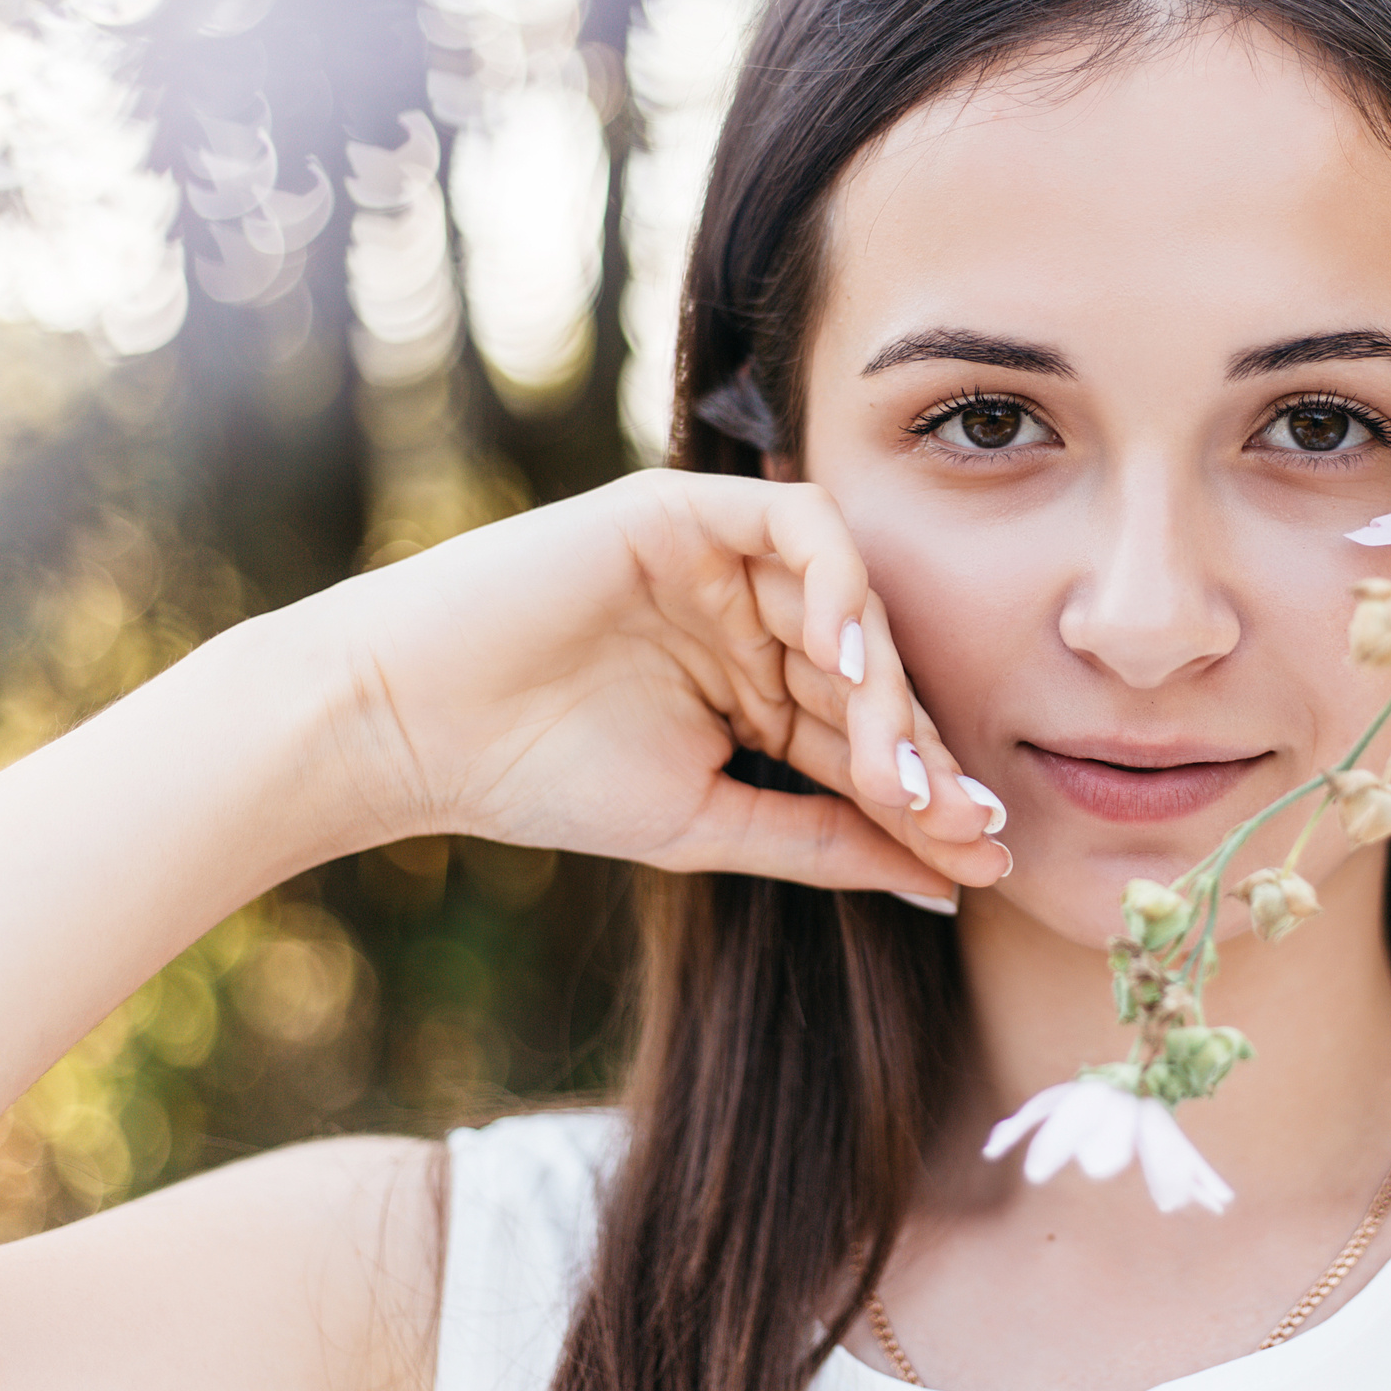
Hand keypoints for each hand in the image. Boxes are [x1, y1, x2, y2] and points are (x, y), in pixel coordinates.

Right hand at [305, 470, 1004, 898]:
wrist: (408, 728)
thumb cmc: (539, 779)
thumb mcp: (709, 824)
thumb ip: (826, 839)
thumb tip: (947, 882)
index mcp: (757, 689)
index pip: (868, 735)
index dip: (929, 794)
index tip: (982, 862)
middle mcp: (752, 617)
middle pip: (874, 672)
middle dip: (924, 750)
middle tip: (962, 821)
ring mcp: (724, 559)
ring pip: (852, 604)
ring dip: (887, 688)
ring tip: (900, 770)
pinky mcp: (689, 508)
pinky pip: (802, 526)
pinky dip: (839, 586)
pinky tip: (844, 664)